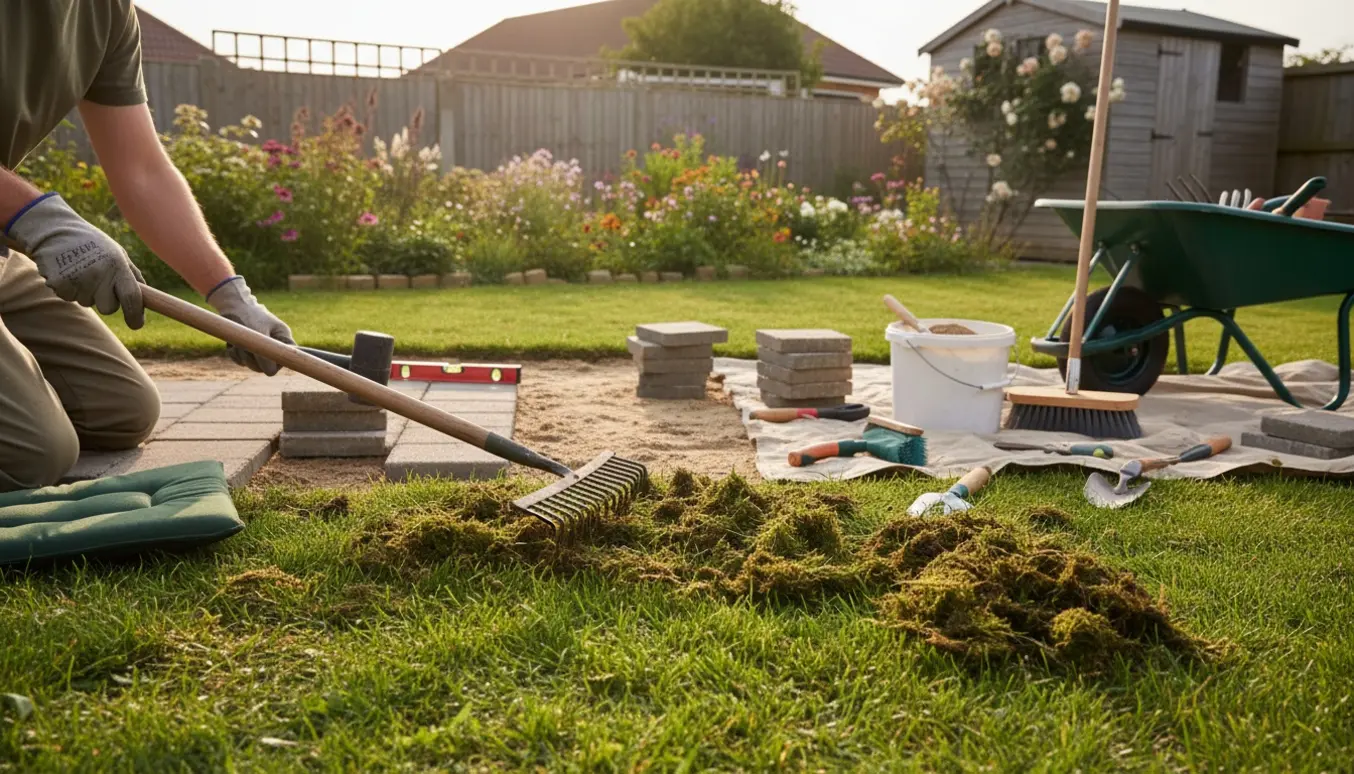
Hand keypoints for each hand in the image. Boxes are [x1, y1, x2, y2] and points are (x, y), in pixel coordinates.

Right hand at [4, 193, 144, 327]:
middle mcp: (99, 273)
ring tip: (79, 269)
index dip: (136, 315)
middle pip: (109, 308)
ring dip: (85, 292)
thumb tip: (147, 297)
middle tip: (98, 280)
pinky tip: (66, 271)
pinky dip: (69, 289)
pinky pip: (69, 297)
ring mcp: (78, 279)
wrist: (54, 230)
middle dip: (106, 300)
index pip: (132, 297)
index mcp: (117, 265)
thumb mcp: (117, 252)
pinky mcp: (59, 283)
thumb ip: (132, 275)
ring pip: (88, 303)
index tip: (136, 324)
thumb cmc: (92, 243)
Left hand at [206, 276, 295, 375]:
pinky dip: (235, 355)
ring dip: (242, 356)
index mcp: (283, 337)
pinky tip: (232, 345)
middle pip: (269, 366)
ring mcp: (261, 349)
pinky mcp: (247, 351)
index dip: (278, 361)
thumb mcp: (257, 334)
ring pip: (254, 365)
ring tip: (236, 344)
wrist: (231, 305)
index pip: (288, 357)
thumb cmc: (247, 315)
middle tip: (244, 349)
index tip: (267, 360)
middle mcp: (275, 345)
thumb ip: (265, 354)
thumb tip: (270, 373)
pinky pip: (242, 362)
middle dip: (254, 360)